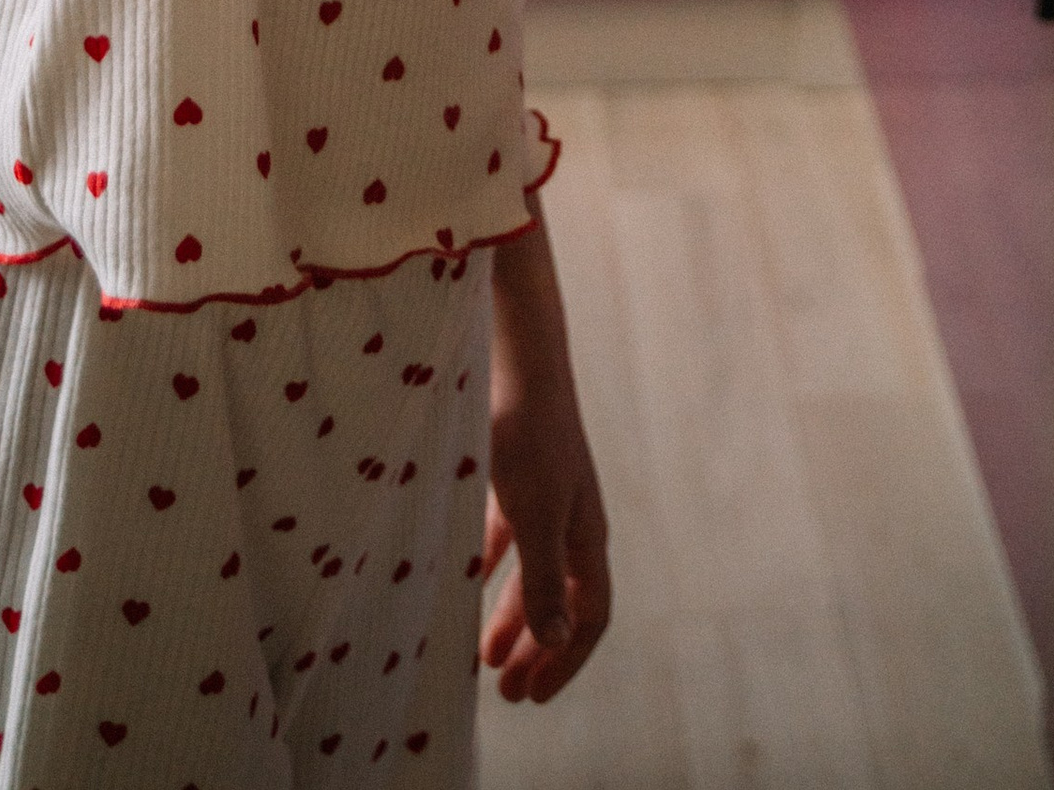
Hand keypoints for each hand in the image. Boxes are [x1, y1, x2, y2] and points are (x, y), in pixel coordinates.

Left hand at [480, 225, 610, 703]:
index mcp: (587, 535)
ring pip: (534, 572)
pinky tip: (463, 577)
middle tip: (507, 693)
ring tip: (485, 656)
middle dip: (537, 650)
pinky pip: (509, 537)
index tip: (532, 696)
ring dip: (513, 616)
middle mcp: (572, 520)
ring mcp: (546, 495)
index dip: (565, 660)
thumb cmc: (529, 437)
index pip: (590, 616)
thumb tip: (554, 643)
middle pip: (562, 601)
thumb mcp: (534, 515)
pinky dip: (490, 566)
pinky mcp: (517, 473)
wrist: (518, 357)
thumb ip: (543, 580)